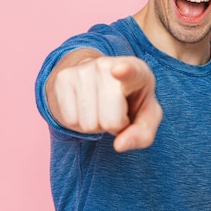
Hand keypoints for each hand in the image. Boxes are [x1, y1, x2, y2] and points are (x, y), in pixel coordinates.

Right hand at [48, 54, 162, 151]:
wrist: (105, 78)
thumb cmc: (132, 101)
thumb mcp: (147, 117)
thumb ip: (142, 134)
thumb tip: (119, 145)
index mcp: (137, 71)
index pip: (131, 71)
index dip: (126, 71)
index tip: (119, 70)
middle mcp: (108, 65)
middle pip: (110, 120)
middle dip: (114, 125)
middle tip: (117, 111)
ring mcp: (84, 69)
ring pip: (88, 123)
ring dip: (96, 125)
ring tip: (102, 107)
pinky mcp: (64, 77)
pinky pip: (70, 120)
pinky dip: (80, 122)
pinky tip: (88, 106)